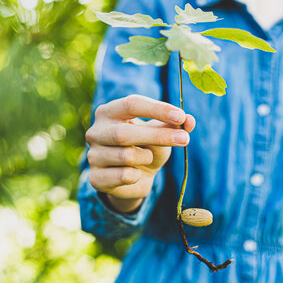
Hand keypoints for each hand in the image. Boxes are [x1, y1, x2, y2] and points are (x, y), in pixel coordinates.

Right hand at [85, 95, 195, 212]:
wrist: (132, 179)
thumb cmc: (146, 147)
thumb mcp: (162, 133)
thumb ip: (175, 125)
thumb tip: (190, 121)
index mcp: (109, 112)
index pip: (131, 104)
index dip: (157, 109)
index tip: (180, 117)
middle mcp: (96, 131)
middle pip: (124, 132)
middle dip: (157, 136)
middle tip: (185, 139)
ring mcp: (93, 155)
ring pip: (126, 156)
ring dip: (146, 157)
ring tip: (148, 157)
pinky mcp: (96, 178)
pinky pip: (124, 176)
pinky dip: (138, 175)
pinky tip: (136, 174)